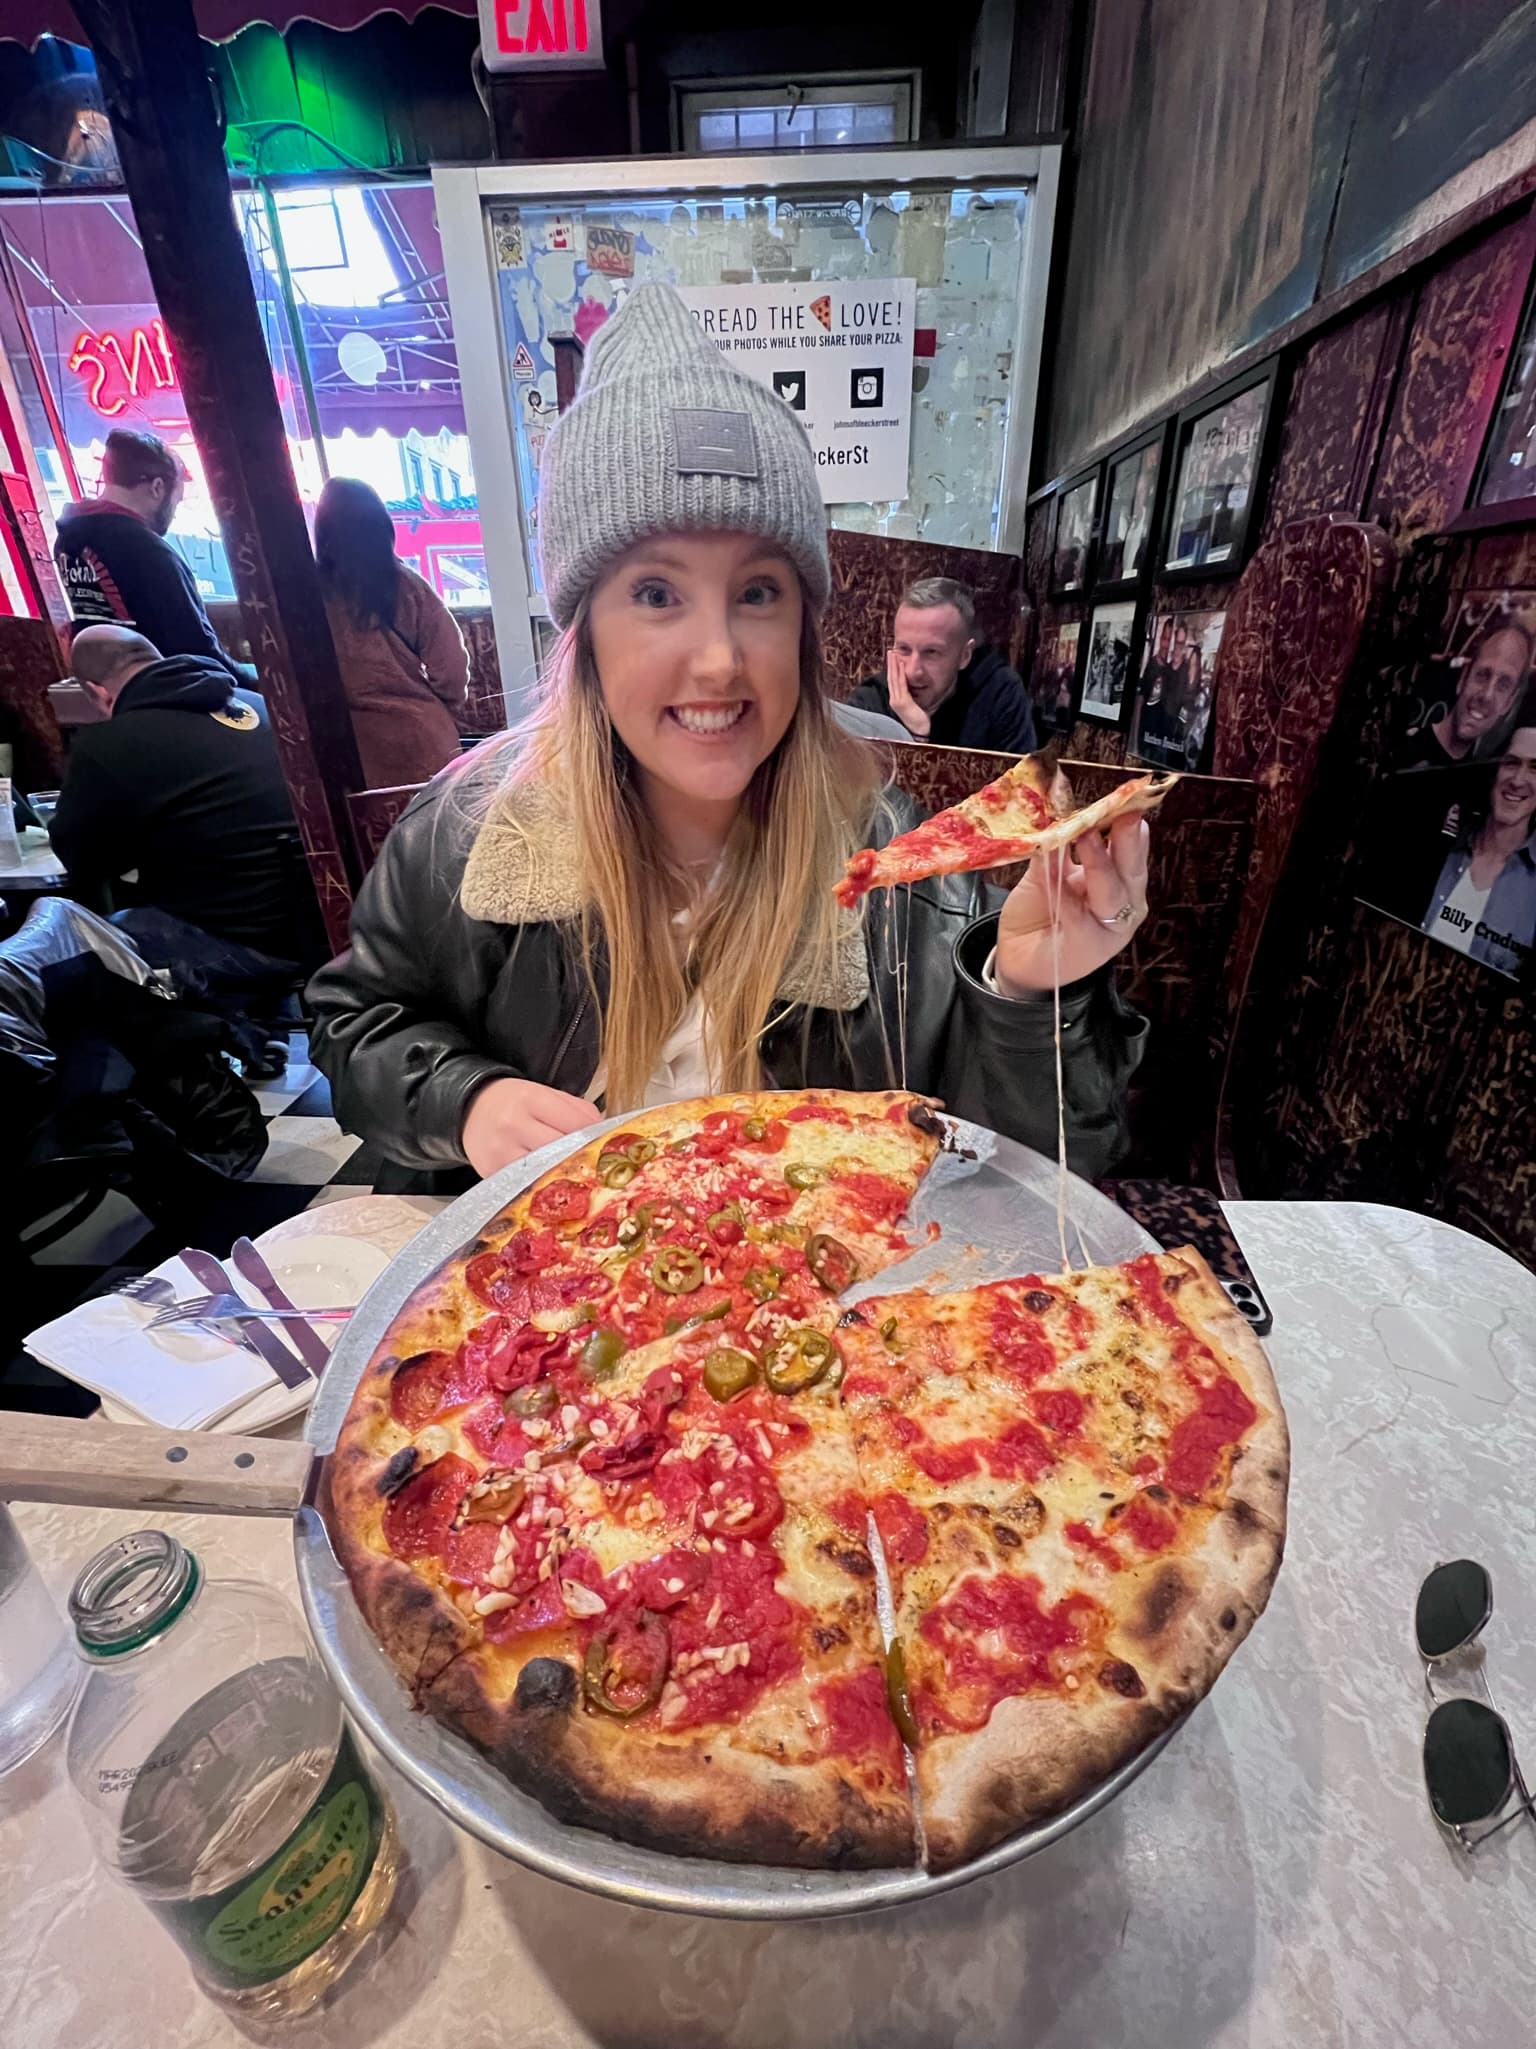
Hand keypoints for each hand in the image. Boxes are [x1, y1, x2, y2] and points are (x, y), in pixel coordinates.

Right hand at [462, 1078, 602, 1177]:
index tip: (603, 1144)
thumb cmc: (513, 1102)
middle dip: (579, 1158)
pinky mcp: (492, 1173)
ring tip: (573, 1176)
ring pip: (545, 1171)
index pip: (574, 1124)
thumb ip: (576, 1110)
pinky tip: (549, 1182)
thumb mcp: (544, 1094)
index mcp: (530, 1099)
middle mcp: (513, 1124)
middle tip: (593, 1165)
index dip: (593, 1137)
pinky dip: (540, 1184)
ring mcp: (500, 1152)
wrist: (470, 1109)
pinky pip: (525, 1183)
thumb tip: (603, 1132)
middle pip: (561, 1150)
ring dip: (562, 1175)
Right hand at [885, 648, 930, 736]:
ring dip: (894, 665)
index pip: (893, 682)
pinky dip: (900, 674)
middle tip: (890, 651)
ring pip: (894, 679)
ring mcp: (897, 701)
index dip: (892, 670)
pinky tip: (901, 665)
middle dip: (890, 664)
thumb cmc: (919, 722)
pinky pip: (901, 684)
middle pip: (891, 678)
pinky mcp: (902, 702)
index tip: (893, 659)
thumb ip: (912, 698)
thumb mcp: (914, 706)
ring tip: (893, 654)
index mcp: (896, 700)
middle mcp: (894, 699)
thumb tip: (913, 690)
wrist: (919, 733)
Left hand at [993, 817, 1150, 993]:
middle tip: (1121, 810)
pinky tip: (1054, 881)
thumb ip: (1057, 849)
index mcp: (1121, 878)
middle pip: (1130, 865)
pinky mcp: (1089, 946)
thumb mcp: (1048, 872)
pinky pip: (1078, 916)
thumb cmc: (1040, 911)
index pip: (1131, 846)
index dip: (1128, 820)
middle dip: (1125, 836)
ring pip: (1111, 889)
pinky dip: (1065, 895)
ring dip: (1098, 861)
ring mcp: (1112, 926)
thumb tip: (1057, 811)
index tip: (1126, 796)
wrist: (1019, 958)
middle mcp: (1125, 901)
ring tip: (1086, 836)